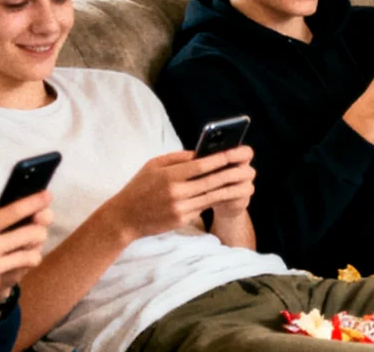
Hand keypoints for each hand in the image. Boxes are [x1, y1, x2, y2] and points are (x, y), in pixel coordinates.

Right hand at [0, 192, 52, 324]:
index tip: (47, 196)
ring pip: (32, 256)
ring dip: (34, 249)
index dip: (36, 201)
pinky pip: (16, 273)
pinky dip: (17, 266)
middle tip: (40, 224)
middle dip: (42, 226)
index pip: (17, 211)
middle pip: (33, 233)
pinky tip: (11, 262)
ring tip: (30, 245)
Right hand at [99, 150, 257, 242]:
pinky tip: (230, 191)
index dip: (222, 158)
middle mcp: (176, 193)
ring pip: (212, 195)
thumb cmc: (139, 187)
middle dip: (233, 172)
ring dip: (230, 187)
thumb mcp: (153, 165)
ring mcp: (180, 208)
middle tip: (249, 165)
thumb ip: (177, 157)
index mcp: (169, 176)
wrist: (124, 218)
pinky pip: (203, 207)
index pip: (201, 165)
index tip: (238, 152)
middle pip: (211, 181)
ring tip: (245, 179)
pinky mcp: (182, 220)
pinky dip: (217, 198)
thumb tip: (202, 152)